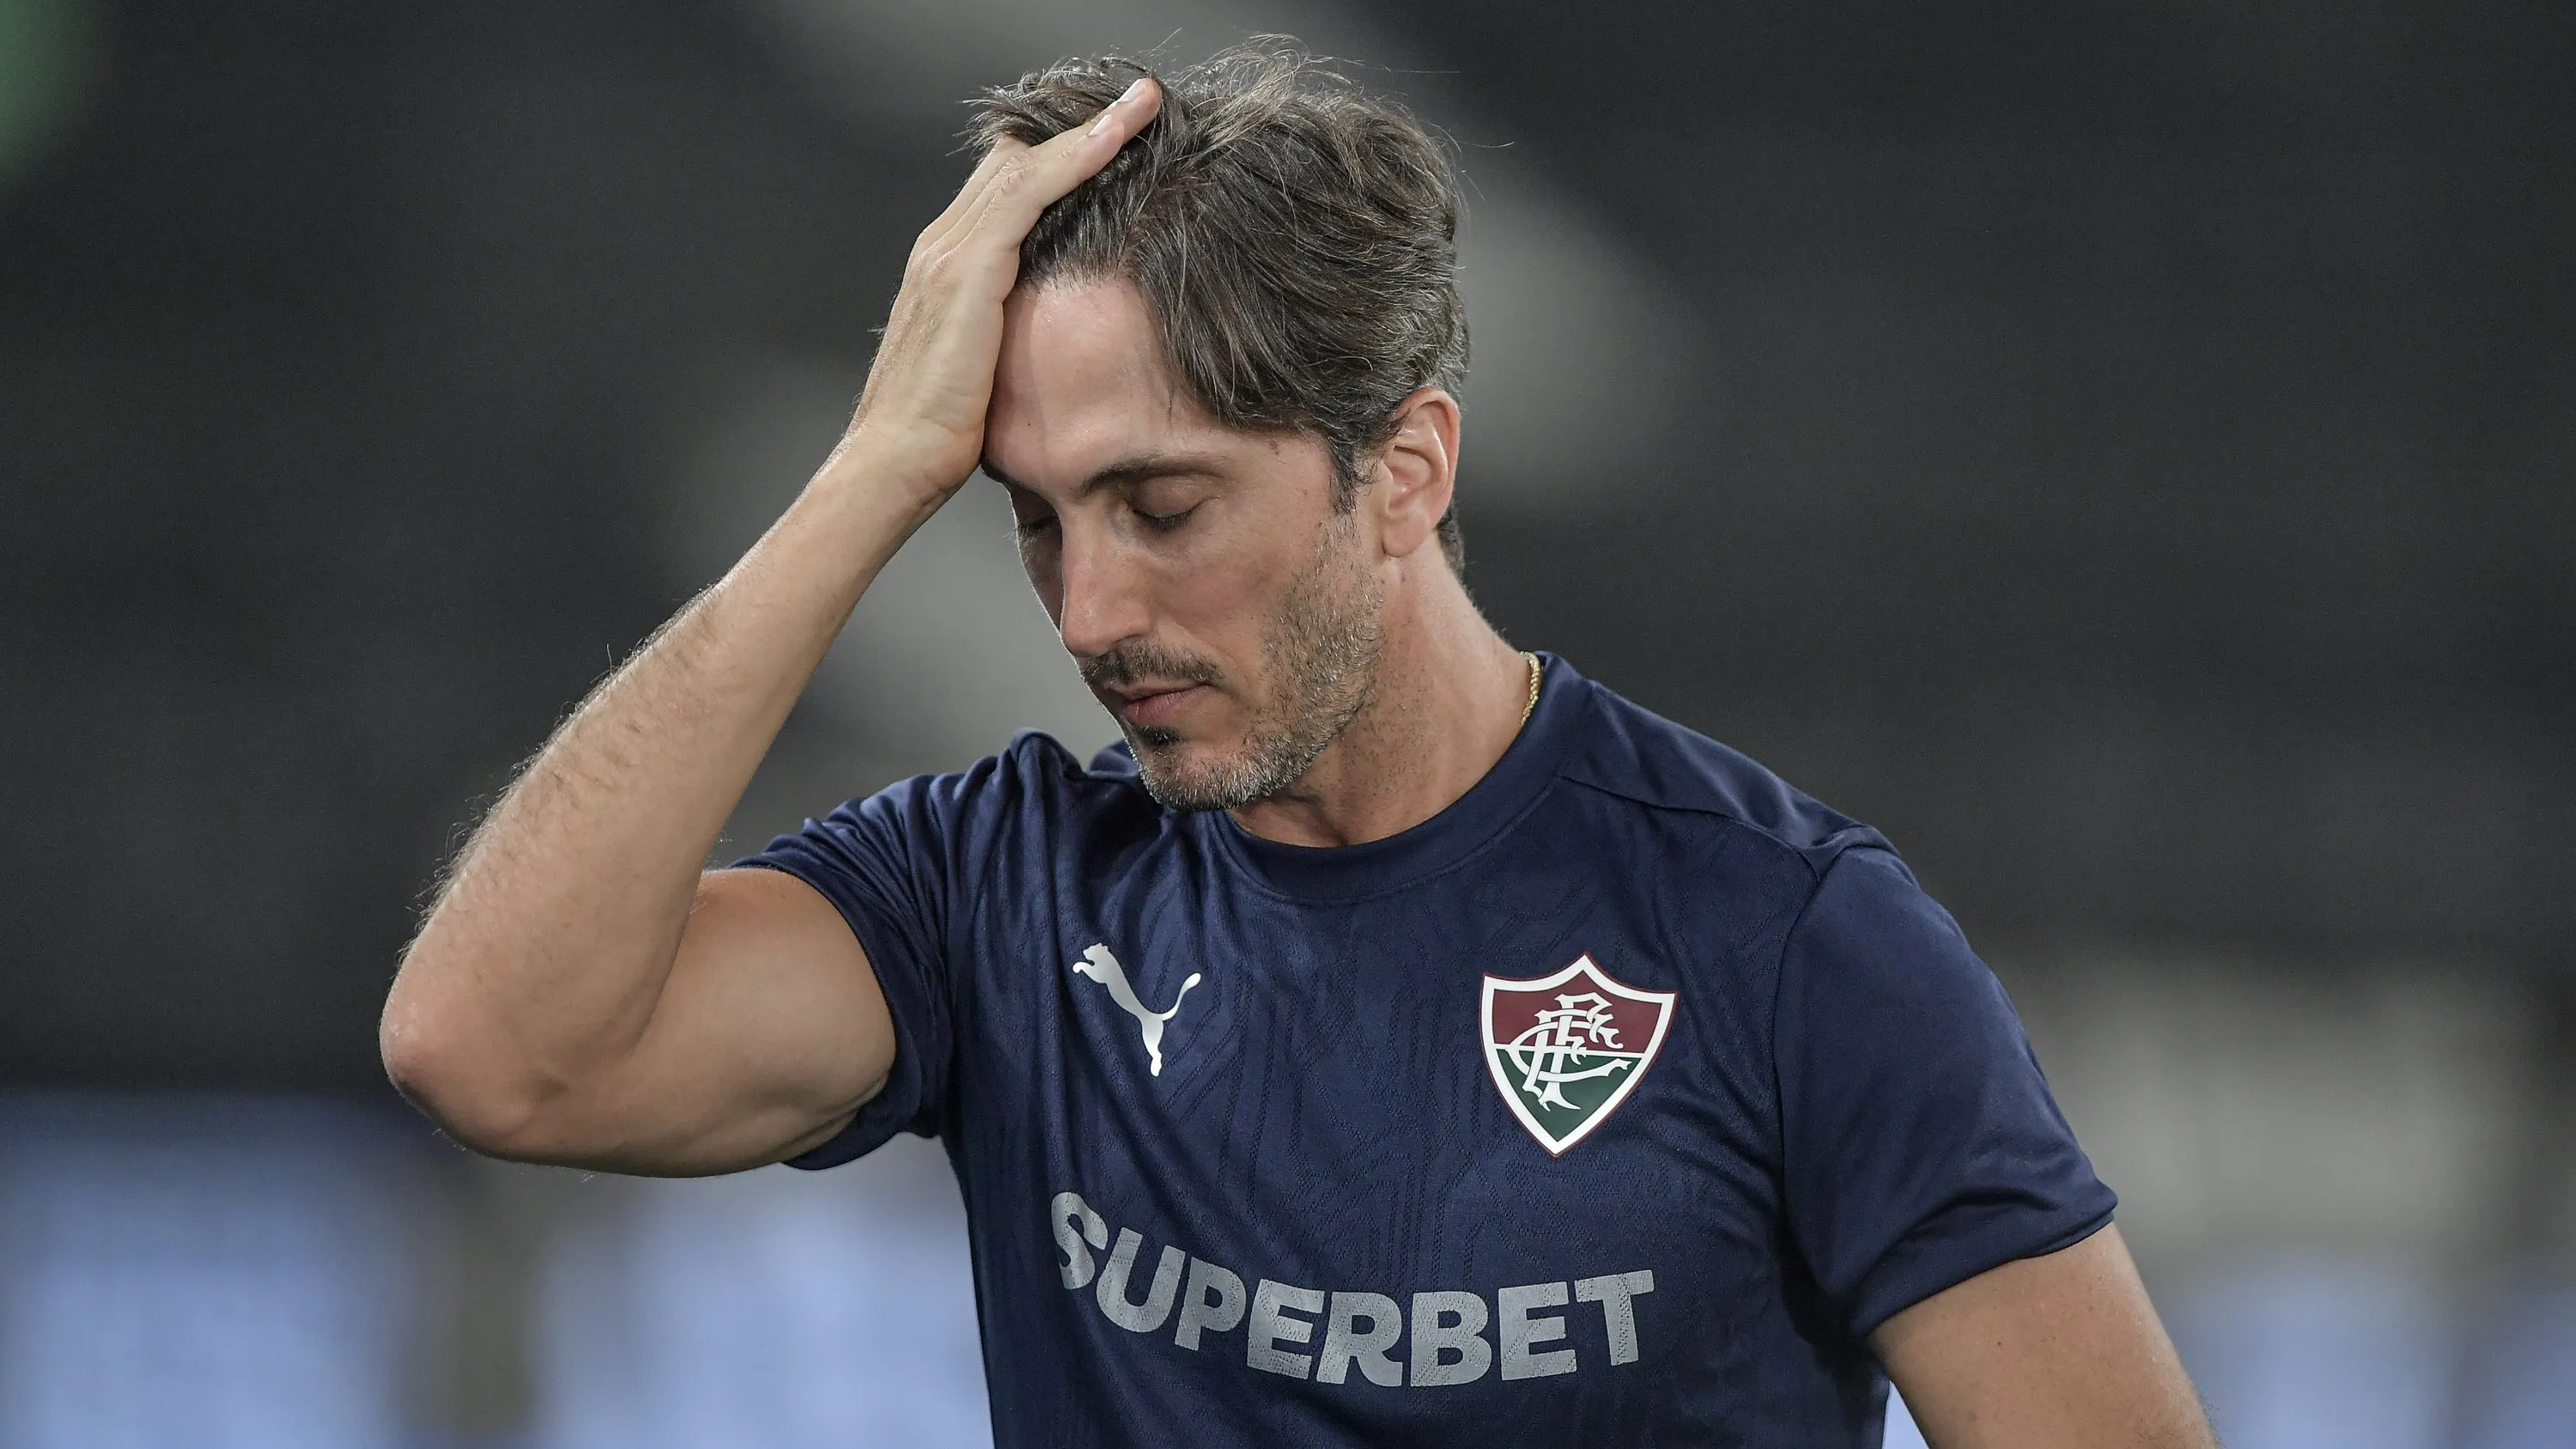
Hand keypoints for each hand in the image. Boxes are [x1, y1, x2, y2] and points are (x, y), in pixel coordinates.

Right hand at [837, 77, 1163, 506]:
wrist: (894, 462)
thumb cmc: (943, 436)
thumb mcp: (989, 371)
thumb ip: (1012, 336)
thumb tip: (1056, 341)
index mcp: (948, 267)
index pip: (1005, 188)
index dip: (1057, 158)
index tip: (1113, 139)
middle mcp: (942, 246)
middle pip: (1014, 162)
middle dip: (1078, 130)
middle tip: (1139, 103)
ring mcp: (950, 252)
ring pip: (1026, 166)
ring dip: (1089, 130)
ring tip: (1142, 104)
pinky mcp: (968, 268)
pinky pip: (1029, 192)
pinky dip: (1075, 159)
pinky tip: (1115, 139)